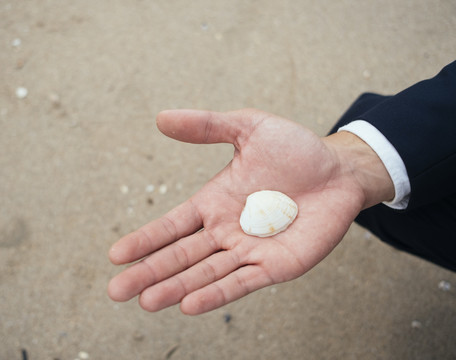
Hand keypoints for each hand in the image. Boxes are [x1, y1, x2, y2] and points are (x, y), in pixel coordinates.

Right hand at [107, 109, 393, 314]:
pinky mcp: (276, 265)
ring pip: (206, 273)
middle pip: (181, 255)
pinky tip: (190, 304)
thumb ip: (207, 126)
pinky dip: (216, 293)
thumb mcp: (248, 128)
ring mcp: (250, 250)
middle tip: (116, 292)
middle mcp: (226, 230)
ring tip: (147, 302)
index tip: (115, 255)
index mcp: (215, 201)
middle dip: (149, 273)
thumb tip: (160, 118)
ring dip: (176, 287)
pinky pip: (242, 282)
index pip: (172, 225)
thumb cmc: (295, 149)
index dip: (145, 239)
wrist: (340, 170)